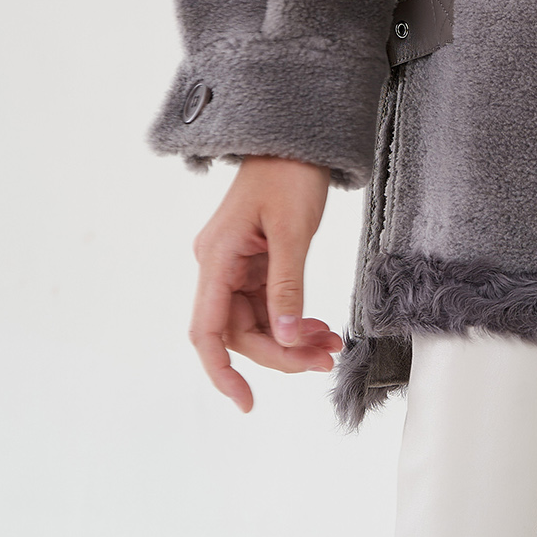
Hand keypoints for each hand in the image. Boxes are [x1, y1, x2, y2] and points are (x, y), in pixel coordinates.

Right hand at [189, 156, 340, 411]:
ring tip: (330, 347)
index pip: (207, 330)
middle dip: (279, 352)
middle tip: (322, 360)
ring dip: (291, 339)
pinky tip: (321, 329)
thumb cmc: (290, 171)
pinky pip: (269, 304)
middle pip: (238, 331)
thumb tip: (285, 339)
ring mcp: (236, 264)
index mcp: (216, 257)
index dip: (222, 372)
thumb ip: (287, 287)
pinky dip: (294, 320)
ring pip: (256, 322)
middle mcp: (218, 265)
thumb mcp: (293, 230)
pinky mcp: (255, 261)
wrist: (300, 134)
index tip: (246, 402)